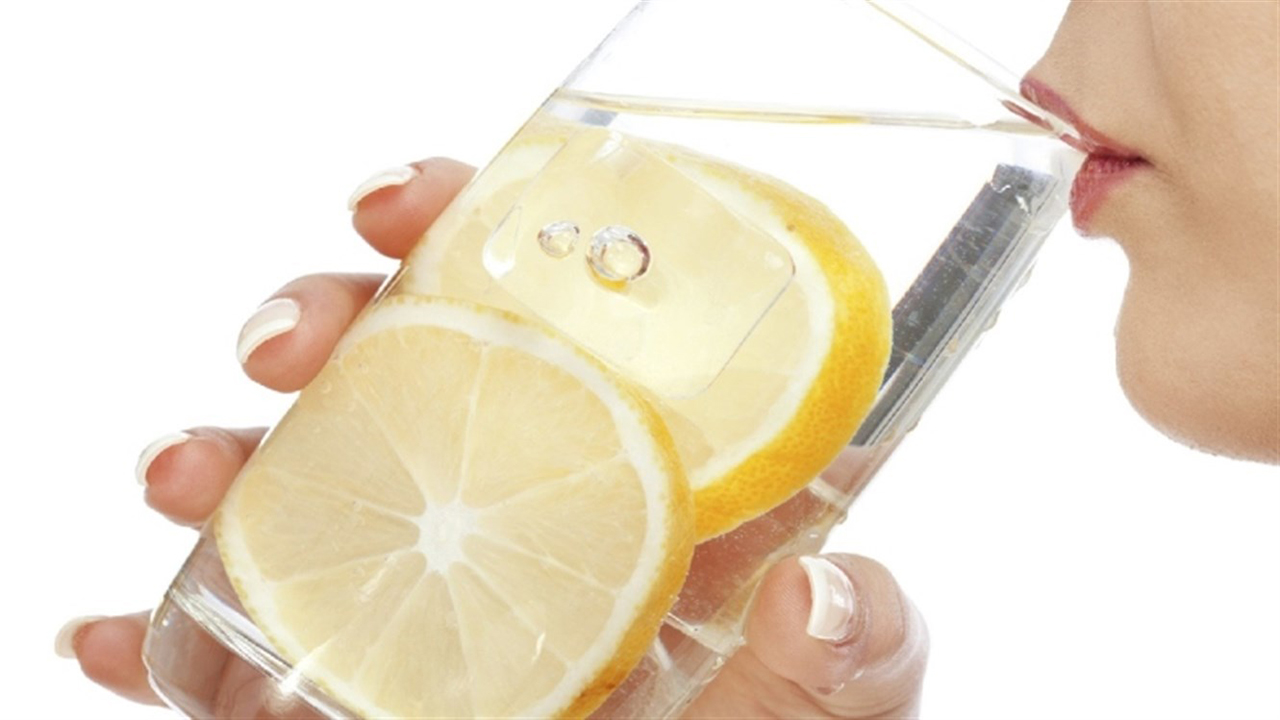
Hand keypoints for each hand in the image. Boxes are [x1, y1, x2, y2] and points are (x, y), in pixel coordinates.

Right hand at [58, 159, 928, 718]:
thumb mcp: (840, 699)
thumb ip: (863, 650)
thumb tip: (821, 597)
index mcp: (639, 448)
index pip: (547, 292)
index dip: (468, 228)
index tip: (406, 211)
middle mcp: (525, 488)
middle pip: (404, 359)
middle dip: (327, 320)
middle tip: (288, 342)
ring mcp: (434, 578)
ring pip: (303, 481)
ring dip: (221, 456)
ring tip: (188, 471)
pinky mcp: (364, 675)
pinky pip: (247, 637)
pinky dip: (162, 631)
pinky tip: (111, 634)